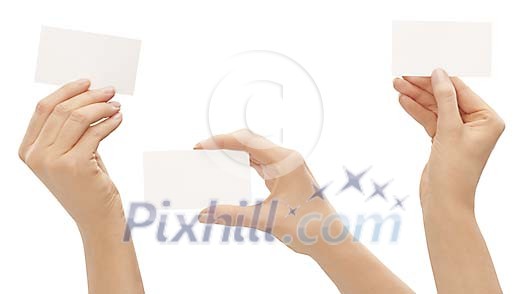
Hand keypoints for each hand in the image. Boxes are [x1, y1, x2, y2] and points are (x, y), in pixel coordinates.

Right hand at [19, 79, 123, 232]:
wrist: (96, 216)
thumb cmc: (85, 183)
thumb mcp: (68, 153)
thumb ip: (67, 129)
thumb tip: (85, 94)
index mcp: (27, 149)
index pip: (43, 108)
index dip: (66, 91)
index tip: (87, 83)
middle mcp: (36, 155)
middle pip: (62, 110)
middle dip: (89, 96)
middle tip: (109, 92)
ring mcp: (53, 161)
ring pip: (78, 118)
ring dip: (101, 107)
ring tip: (116, 106)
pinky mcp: (75, 165)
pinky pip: (95, 132)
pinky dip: (110, 122)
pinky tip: (118, 119)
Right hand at [195, 129, 413, 293]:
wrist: (330, 239)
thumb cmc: (306, 227)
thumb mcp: (266, 219)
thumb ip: (232, 216)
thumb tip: (203, 215)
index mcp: (286, 161)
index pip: (247, 142)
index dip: (220, 141)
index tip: (199, 146)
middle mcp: (287, 158)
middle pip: (249, 141)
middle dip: (223, 144)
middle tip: (199, 150)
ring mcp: (287, 166)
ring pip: (254, 151)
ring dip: (232, 153)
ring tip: (210, 156)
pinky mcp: (285, 176)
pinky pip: (260, 163)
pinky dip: (242, 163)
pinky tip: (229, 167)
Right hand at [393, 69, 504, 210]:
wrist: (444, 202)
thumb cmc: (454, 171)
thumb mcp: (449, 130)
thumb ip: (444, 99)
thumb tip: (439, 73)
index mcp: (488, 120)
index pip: (460, 91)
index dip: (437, 79)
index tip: (418, 69)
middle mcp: (476, 124)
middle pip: (446, 98)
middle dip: (423, 88)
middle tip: (402, 77)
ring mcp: (459, 132)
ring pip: (435, 108)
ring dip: (416, 98)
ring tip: (397, 86)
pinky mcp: (444, 140)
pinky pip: (430, 120)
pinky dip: (417, 111)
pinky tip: (403, 101)